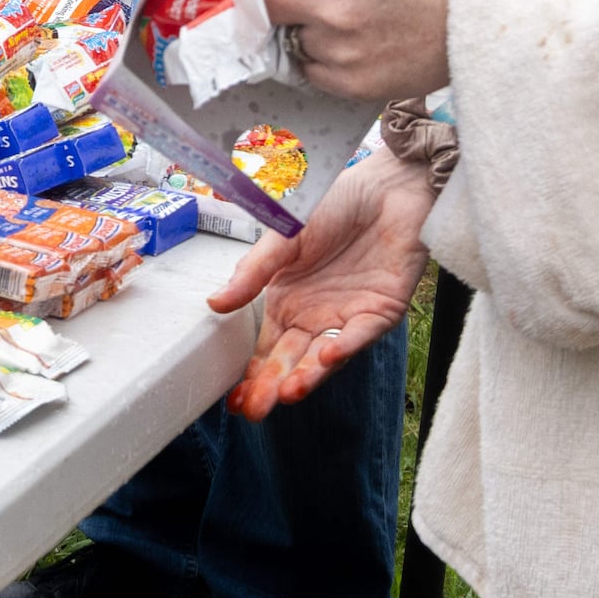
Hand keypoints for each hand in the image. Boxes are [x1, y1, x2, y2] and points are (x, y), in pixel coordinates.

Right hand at [210, 146, 438, 416]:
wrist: (384, 187)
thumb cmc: (333, 205)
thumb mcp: (282, 238)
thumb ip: (252, 273)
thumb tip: (214, 304)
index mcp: (287, 302)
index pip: (266, 348)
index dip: (250, 374)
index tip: (233, 400)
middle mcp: (315, 316)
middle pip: (291, 360)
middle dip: (272, 387)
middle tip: (254, 410)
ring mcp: (347, 317)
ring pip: (323, 357)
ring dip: (307, 377)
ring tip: (287, 393)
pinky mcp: (380, 312)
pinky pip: (360, 335)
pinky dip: (345, 347)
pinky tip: (326, 356)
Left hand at [247, 0, 458, 102]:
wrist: (473, 16)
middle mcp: (335, 5)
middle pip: (262, 0)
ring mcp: (342, 49)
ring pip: (286, 35)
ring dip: (298, 25)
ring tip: (331, 14)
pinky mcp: (351, 83)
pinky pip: (309, 68)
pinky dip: (319, 55)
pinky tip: (348, 40)